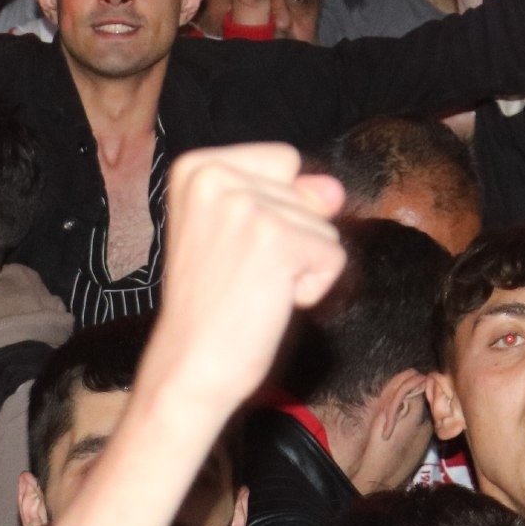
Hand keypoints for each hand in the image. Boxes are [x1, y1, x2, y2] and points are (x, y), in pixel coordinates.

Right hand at [146, 145, 347, 415]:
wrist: (189, 365)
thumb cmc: (213, 304)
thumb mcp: (244, 231)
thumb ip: (293, 197)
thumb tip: (334, 191)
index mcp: (196, 165)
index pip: (283, 160)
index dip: (276, 207)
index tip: (232, 245)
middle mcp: (215, 175)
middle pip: (304, 190)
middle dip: (289, 237)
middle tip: (239, 273)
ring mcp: (245, 205)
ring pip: (323, 225)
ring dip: (301, 264)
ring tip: (251, 287)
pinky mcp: (277, 239)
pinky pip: (333, 255)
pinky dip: (314, 287)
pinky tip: (269, 300)